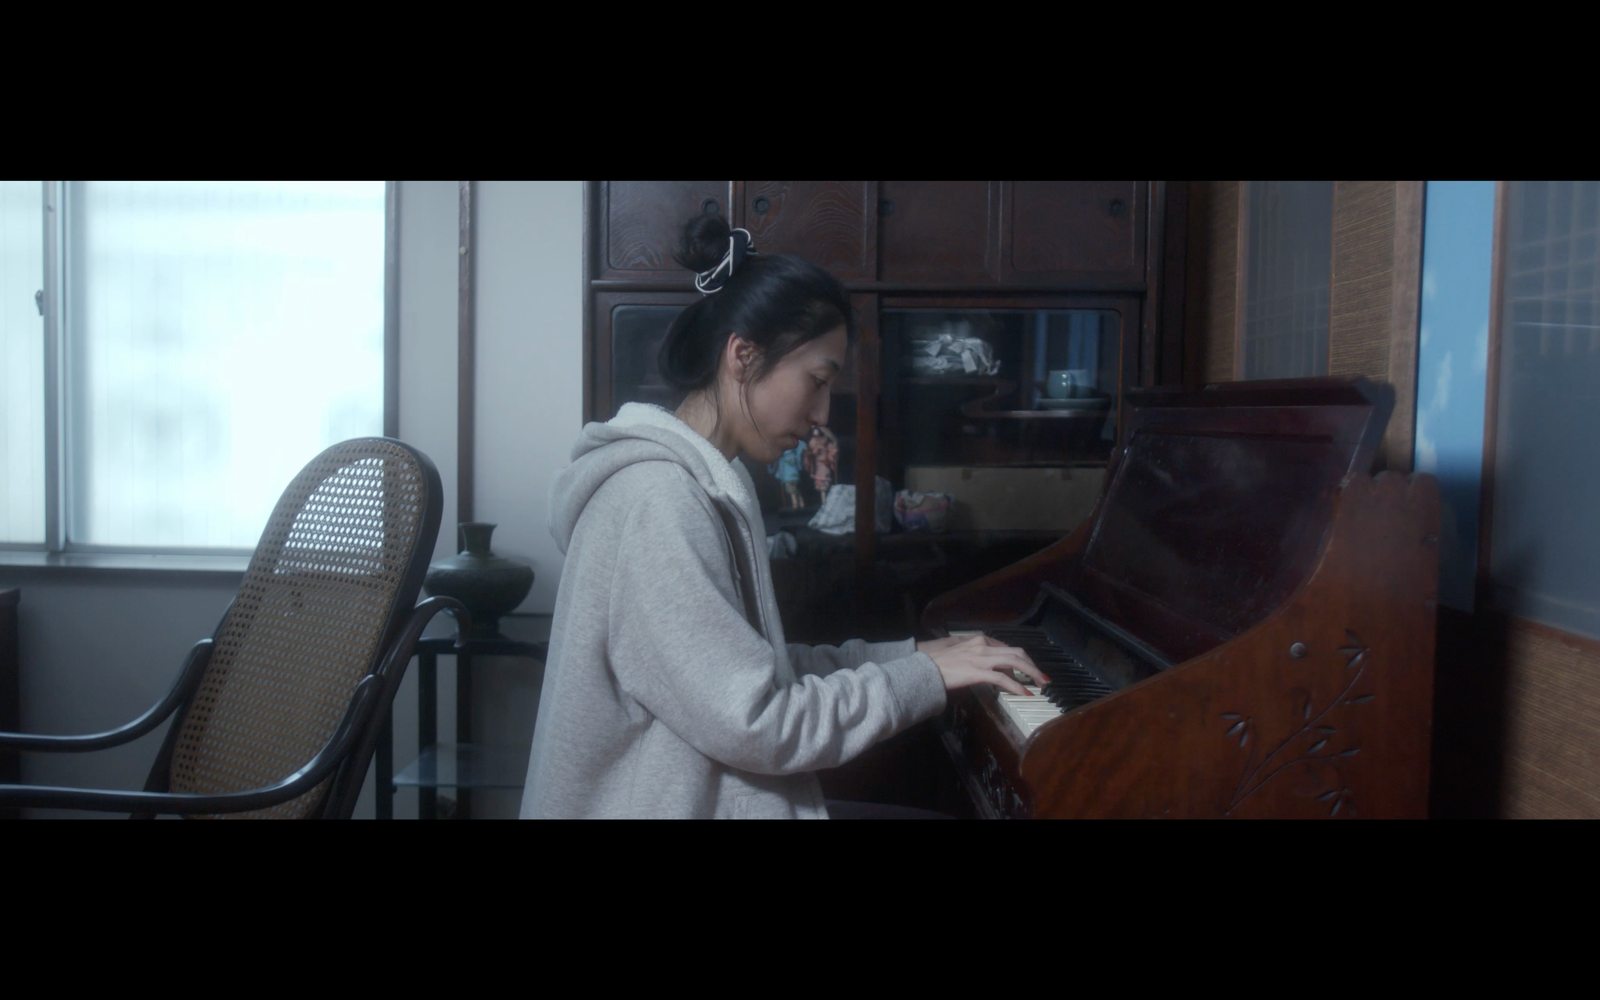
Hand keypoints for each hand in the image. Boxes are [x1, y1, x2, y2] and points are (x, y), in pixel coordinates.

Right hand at [916, 634, 1049, 695]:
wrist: (923, 667)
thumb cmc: (938, 662)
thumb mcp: (960, 653)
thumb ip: (978, 657)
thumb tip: (993, 670)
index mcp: (979, 639)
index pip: (1008, 648)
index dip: (1022, 660)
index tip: (1029, 671)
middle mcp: (982, 644)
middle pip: (1017, 652)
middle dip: (1033, 665)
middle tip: (1043, 678)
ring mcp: (980, 657)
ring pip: (1014, 662)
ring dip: (1031, 673)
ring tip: (1041, 684)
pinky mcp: (977, 671)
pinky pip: (1002, 678)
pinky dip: (1017, 686)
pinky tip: (1025, 693)